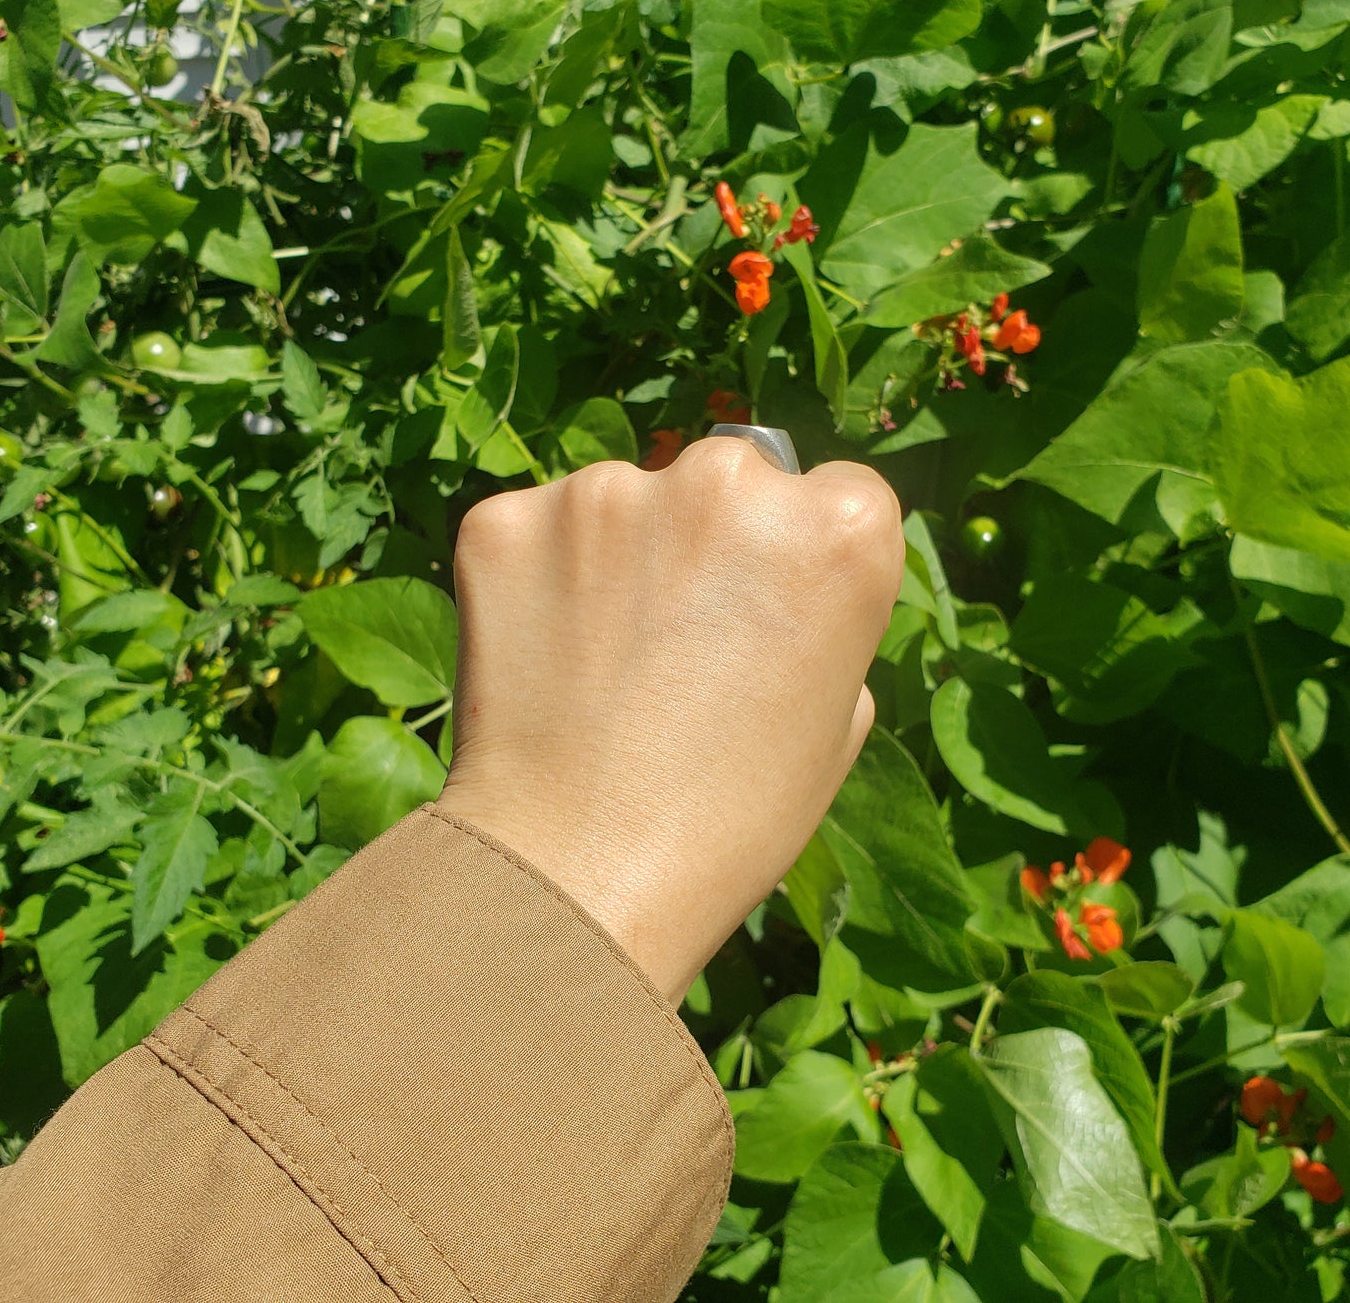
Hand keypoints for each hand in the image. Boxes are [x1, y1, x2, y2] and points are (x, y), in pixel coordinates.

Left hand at [435, 438, 904, 999]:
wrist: (576, 873)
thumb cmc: (731, 819)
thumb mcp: (838, 721)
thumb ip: (823, 619)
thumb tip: (776, 588)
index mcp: (840, 526)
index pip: (837, 495)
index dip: (805, 560)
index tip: (772, 614)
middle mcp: (729, 477)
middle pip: (731, 478)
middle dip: (713, 539)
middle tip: (681, 638)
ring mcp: (608, 491)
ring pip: (627, 501)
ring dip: (622, 554)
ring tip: (606, 662)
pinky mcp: (509, 518)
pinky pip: (538, 530)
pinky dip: (540, 576)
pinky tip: (546, 655)